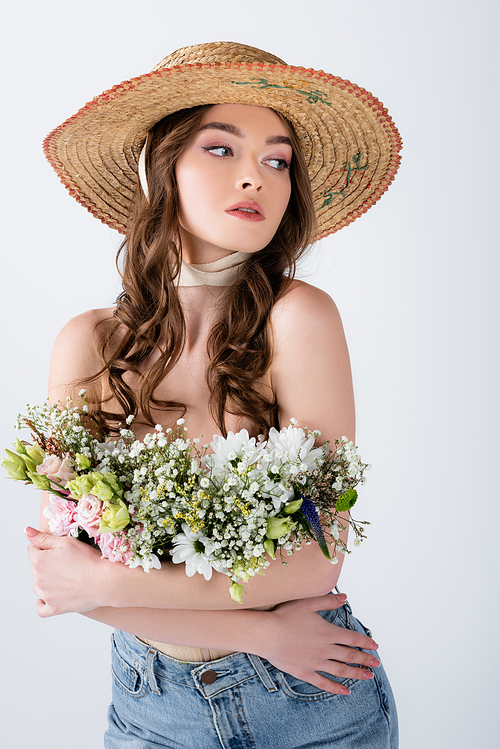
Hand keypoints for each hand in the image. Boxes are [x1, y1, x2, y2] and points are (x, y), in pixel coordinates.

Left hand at [26, 527, 104, 616]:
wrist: (104, 581)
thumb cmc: (88, 560)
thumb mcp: (66, 542)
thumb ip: (43, 538)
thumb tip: (27, 532)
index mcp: (40, 561)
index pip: (32, 550)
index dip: (45, 547)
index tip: (57, 549)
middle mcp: (39, 579)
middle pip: (35, 568)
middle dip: (45, 563)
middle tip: (64, 561)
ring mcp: (46, 595)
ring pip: (38, 586)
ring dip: (45, 580)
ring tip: (64, 577)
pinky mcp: (55, 608)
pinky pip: (41, 609)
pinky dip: (42, 603)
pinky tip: (47, 597)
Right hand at [262, 594, 379, 694]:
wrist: (267, 634)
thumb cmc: (285, 616)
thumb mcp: (308, 603)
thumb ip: (328, 601)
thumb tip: (345, 597)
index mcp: (328, 633)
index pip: (352, 639)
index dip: (365, 642)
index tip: (375, 646)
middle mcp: (325, 650)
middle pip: (350, 656)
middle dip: (365, 659)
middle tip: (376, 663)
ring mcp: (316, 663)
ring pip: (341, 670)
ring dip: (356, 674)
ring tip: (368, 676)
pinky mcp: (305, 672)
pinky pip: (324, 683)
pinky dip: (336, 688)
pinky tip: (345, 691)